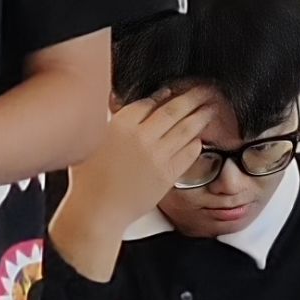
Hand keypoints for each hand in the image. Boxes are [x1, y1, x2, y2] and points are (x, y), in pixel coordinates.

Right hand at [78, 90, 219, 231]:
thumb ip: (111, 120)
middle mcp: (141, 137)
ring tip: (211, 108)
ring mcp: (157, 157)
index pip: (150, 101)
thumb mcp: (92, 139)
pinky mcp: (167, 175)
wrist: (97, 210)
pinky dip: (195, 144)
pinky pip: (188, 155)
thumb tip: (121, 102)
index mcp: (121, 125)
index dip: (165, 94)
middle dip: (192, 97)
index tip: (174, 89)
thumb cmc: (89, 178)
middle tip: (205, 90)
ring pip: (186, 130)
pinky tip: (199, 139)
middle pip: (173, 110)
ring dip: (201, 117)